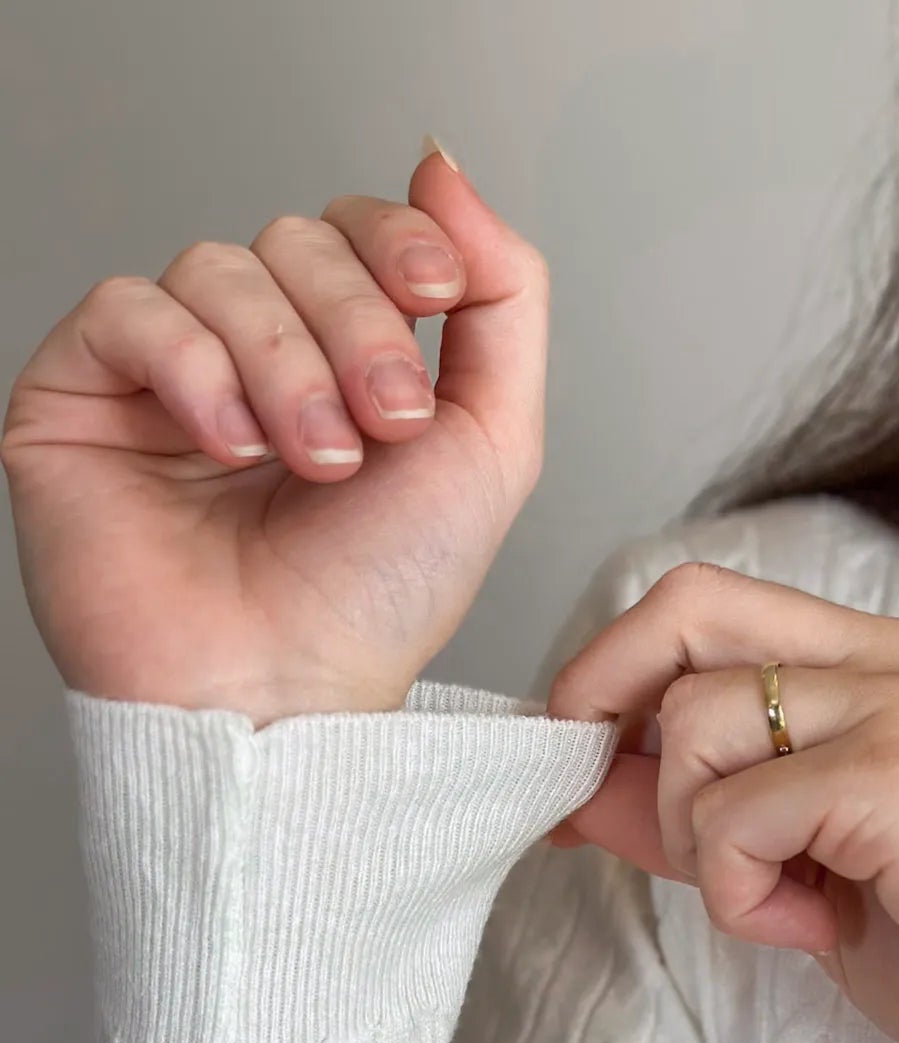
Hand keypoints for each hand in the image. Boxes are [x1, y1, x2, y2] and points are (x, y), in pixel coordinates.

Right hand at [1, 144, 545, 727]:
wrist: (287, 698)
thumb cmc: (376, 605)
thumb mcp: (492, 445)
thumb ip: (503, 300)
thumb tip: (444, 170)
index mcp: (342, 362)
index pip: (356, 230)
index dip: (398, 243)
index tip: (436, 298)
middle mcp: (252, 361)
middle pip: (294, 239)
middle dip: (356, 326)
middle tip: (382, 429)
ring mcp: (162, 379)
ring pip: (216, 266)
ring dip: (285, 361)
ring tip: (310, 463)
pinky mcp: (77, 400)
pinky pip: (127, 309)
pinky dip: (194, 367)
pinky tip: (229, 447)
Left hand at [544, 563, 898, 1042]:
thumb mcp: (811, 870)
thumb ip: (710, 815)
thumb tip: (583, 791)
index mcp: (885, 666)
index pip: (712, 607)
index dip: (616, 671)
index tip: (577, 757)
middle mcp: (893, 662)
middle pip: (687, 609)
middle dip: (603, 701)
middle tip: (592, 800)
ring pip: (693, 727)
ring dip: (693, 839)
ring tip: (776, 902)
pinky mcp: (897, 776)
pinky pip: (733, 817)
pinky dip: (738, 893)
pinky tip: (812, 928)